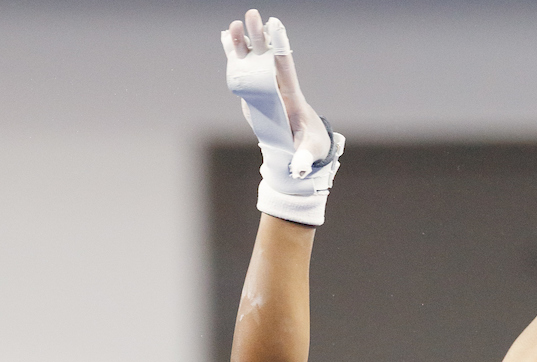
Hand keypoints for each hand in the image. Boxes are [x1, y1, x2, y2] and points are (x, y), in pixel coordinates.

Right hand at [223, 9, 330, 176]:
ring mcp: (265, 86)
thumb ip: (304, 158)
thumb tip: (299, 170)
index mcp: (292, 96)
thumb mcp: (310, 152)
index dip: (280, 47)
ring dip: (243, 43)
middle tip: (252, 15)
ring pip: (253, 61)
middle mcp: (277, 86)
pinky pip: (244, 70)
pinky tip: (225, 38)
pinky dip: (234, 55)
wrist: (303, 143)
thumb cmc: (311, 144)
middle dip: (260, 37)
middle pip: (267, 58)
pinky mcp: (255, 92)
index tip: (275, 25)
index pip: (285, 68)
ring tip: (233, 26)